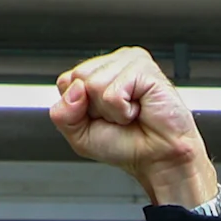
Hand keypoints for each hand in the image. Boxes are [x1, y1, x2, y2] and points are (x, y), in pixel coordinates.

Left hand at [50, 46, 216, 206]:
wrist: (158, 159)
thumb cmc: (127, 144)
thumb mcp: (79, 135)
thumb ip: (62, 114)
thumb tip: (74, 89)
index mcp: (99, 71)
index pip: (66, 81)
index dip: (78, 108)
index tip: (101, 118)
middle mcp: (115, 62)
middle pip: (78, 78)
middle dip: (94, 108)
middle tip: (118, 117)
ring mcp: (131, 61)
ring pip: (94, 84)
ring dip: (111, 111)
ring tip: (130, 114)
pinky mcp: (145, 69)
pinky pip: (113, 93)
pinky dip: (123, 111)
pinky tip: (139, 110)